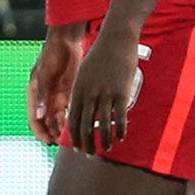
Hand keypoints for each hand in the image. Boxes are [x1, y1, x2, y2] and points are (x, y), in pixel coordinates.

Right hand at [28, 26, 84, 142]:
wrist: (66, 42)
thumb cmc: (50, 56)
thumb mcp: (44, 77)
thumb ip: (43, 97)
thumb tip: (39, 117)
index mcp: (34, 94)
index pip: (34, 119)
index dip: (40, 131)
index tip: (48, 141)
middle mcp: (44, 98)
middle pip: (45, 122)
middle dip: (51, 133)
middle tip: (60, 142)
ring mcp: (55, 96)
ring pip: (56, 119)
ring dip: (60, 128)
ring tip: (68, 136)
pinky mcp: (67, 93)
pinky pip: (67, 110)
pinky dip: (69, 119)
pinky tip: (75, 125)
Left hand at [67, 24, 146, 153]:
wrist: (115, 39)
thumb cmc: (100, 55)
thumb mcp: (85, 73)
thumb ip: (82, 91)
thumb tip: (82, 110)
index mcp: (78, 90)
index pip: (73, 120)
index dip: (75, 137)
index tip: (78, 147)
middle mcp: (89, 94)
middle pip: (85, 126)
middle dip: (87, 144)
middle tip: (90, 155)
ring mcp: (105, 94)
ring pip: (102, 125)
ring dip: (104, 141)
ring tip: (107, 149)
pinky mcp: (121, 92)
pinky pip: (120, 117)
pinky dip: (120, 130)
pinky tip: (121, 138)